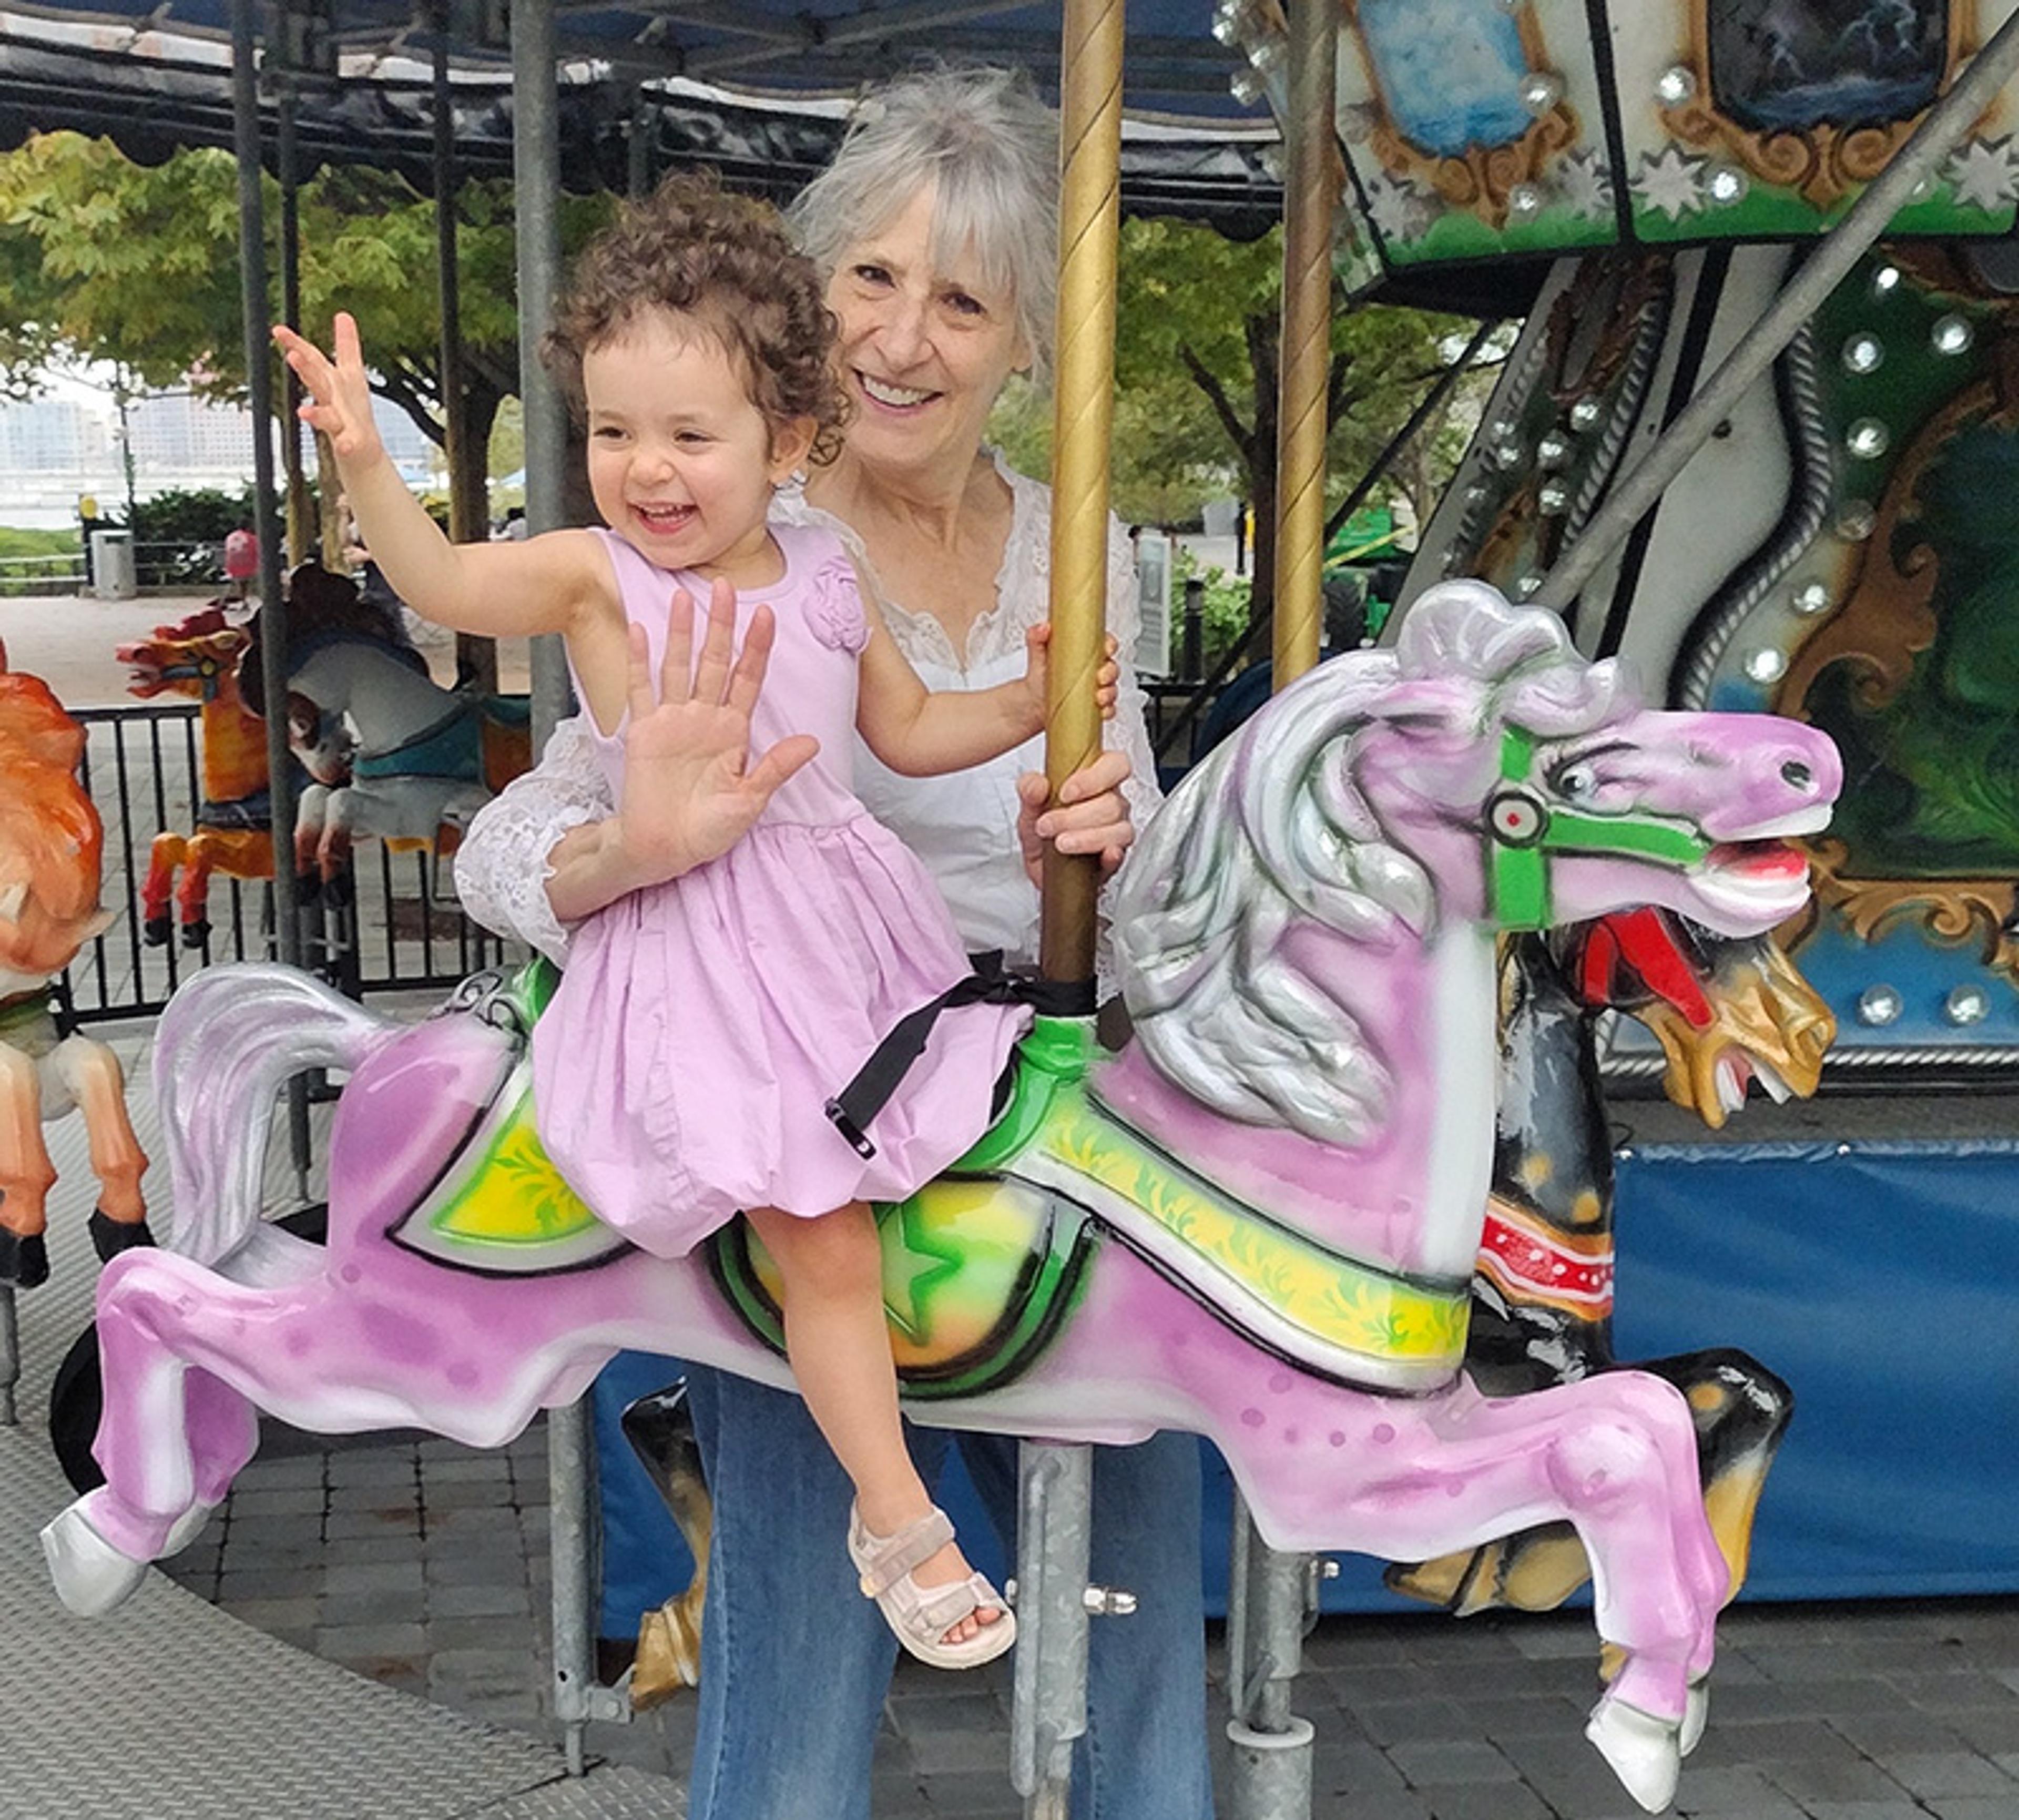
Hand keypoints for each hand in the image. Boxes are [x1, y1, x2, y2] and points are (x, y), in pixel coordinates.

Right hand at [273, 313, 384, 470]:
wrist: (361, 451)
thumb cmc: (352, 411)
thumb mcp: (352, 373)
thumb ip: (346, 345)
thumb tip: (343, 314)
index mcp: (332, 382)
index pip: (312, 359)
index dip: (297, 344)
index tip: (277, 330)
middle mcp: (331, 402)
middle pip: (317, 383)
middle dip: (306, 370)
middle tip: (292, 356)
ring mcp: (339, 424)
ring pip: (326, 416)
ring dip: (315, 413)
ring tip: (304, 413)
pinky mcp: (352, 444)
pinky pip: (348, 444)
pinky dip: (346, 445)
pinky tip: (345, 445)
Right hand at [609, 576, 819, 888]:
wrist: (665, 849)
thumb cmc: (709, 829)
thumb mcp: (750, 800)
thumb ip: (776, 768)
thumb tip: (812, 742)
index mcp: (734, 731)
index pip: (749, 679)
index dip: (757, 648)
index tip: (768, 615)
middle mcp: (705, 717)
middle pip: (716, 661)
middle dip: (722, 625)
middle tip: (726, 585)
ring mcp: (673, 720)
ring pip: (679, 665)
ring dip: (683, 632)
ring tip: (685, 595)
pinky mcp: (644, 730)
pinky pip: (641, 688)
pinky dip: (640, 660)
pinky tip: (641, 630)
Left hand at [1015, 747, 1135, 886]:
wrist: (1038, 863)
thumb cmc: (1041, 828)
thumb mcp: (1029, 805)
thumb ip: (1030, 789)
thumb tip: (1038, 784)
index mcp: (1096, 780)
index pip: (1115, 765)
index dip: (1094, 778)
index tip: (1065, 793)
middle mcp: (1111, 803)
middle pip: (1112, 803)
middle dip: (1076, 816)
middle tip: (1048, 824)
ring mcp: (1116, 830)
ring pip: (1119, 830)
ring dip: (1087, 837)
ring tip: (1060, 843)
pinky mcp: (1113, 859)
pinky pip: (1121, 856)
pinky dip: (1111, 856)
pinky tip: (1100, 855)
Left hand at [1021, 624, 1120, 731]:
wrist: (1033, 700)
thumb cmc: (1040, 674)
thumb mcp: (1037, 652)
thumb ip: (1037, 636)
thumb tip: (1042, 628)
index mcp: (1086, 652)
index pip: (1105, 644)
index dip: (1110, 645)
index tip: (1106, 649)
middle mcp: (1094, 669)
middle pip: (1112, 667)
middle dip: (1110, 672)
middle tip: (1099, 677)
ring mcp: (1096, 688)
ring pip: (1112, 688)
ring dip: (1109, 693)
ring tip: (1098, 697)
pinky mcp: (1095, 706)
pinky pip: (1109, 709)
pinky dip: (1108, 710)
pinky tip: (1100, 710)